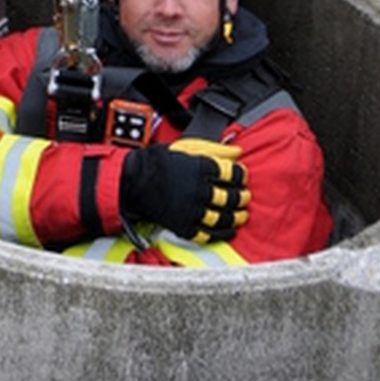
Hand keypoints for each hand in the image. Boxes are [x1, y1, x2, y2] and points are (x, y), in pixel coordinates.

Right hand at [120, 138, 248, 244]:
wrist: (134, 181)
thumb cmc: (159, 161)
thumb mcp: (187, 146)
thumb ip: (215, 149)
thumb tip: (237, 151)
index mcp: (201, 168)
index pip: (233, 174)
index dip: (241, 175)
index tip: (242, 176)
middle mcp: (200, 190)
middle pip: (232, 198)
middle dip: (242, 198)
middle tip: (245, 196)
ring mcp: (193, 210)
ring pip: (223, 218)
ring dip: (236, 217)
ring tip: (241, 215)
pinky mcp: (185, 226)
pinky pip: (209, 234)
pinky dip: (221, 234)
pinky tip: (228, 231)